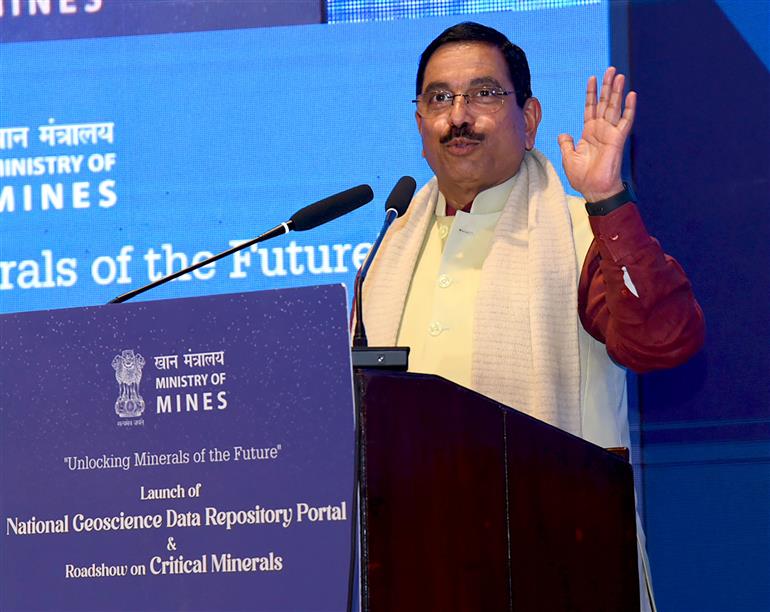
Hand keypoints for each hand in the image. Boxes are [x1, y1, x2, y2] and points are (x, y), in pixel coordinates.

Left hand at [558, 67, 635, 201]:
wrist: (594, 190)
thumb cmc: (582, 177)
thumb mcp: (569, 158)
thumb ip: (566, 144)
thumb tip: (562, 134)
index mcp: (589, 133)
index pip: (590, 108)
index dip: (591, 93)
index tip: (592, 78)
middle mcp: (601, 130)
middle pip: (604, 103)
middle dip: (606, 86)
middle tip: (610, 69)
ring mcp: (610, 133)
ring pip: (614, 107)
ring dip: (617, 91)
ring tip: (619, 75)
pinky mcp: (618, 139)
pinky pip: (625, 120)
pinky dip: (629, 108)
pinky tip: (631, 95)